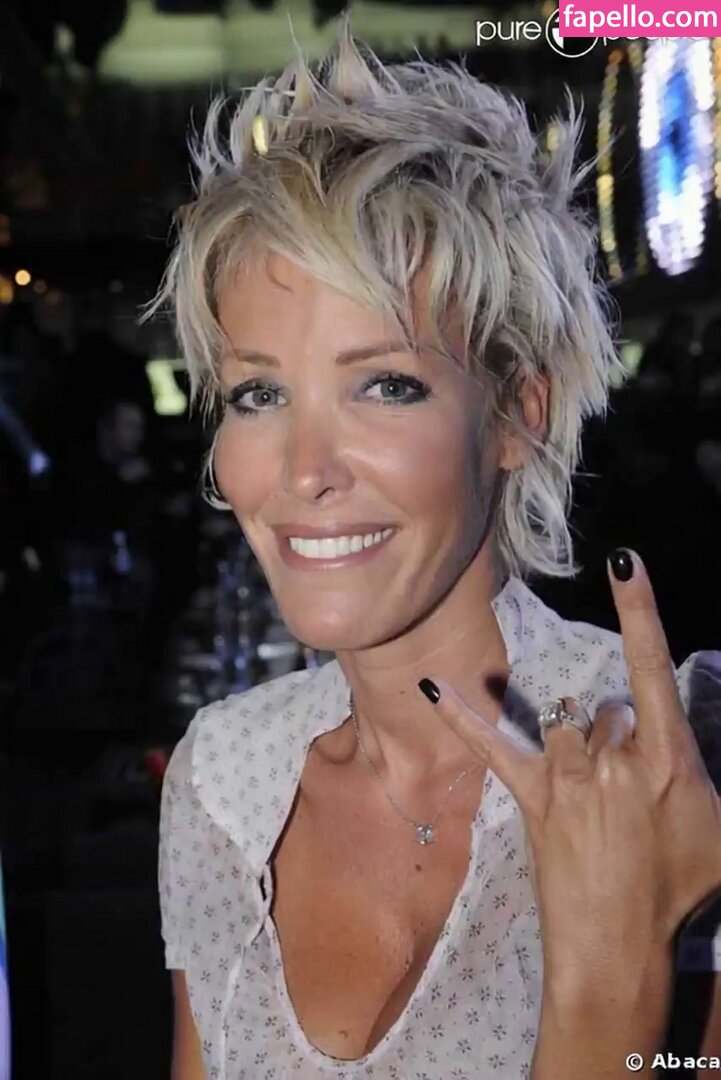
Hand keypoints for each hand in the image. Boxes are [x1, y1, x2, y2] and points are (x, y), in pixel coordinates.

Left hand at [422, 550, 720, 986]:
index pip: (652, 667)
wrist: (620, 945)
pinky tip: (429, 685)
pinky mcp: (532, 796)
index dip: (640, 611)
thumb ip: (700, 776)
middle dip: (621, 738)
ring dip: (581, 744)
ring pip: (569, 725)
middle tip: (630, 793)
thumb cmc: (678, 889)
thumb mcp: (720, 829)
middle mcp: (613, 757)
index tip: (624, 562)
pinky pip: (493, 746)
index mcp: (666, 758)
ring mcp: (568, 776)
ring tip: (593, 792)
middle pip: (610, 711)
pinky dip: (462, 715)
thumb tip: (674, 744)